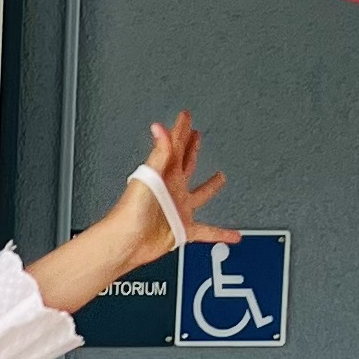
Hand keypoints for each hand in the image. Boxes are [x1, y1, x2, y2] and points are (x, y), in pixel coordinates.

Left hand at [25, 111, 238, 316]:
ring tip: (220, 178)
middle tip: (197, 134)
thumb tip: (158, 128)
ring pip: (199, 194)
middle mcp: (172, 190)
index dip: (180, 130)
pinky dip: (220, 233)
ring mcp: (178, 209)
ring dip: (210, 186)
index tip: (185, 116)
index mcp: (163, 175)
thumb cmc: (129, 213)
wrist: (125, 242)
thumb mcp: (147, 177)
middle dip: (192, 148)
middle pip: (186, 163)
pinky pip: (207, 231)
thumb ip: (158, 153)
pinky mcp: (182, 229)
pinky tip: (233, 235)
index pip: (174, 146)